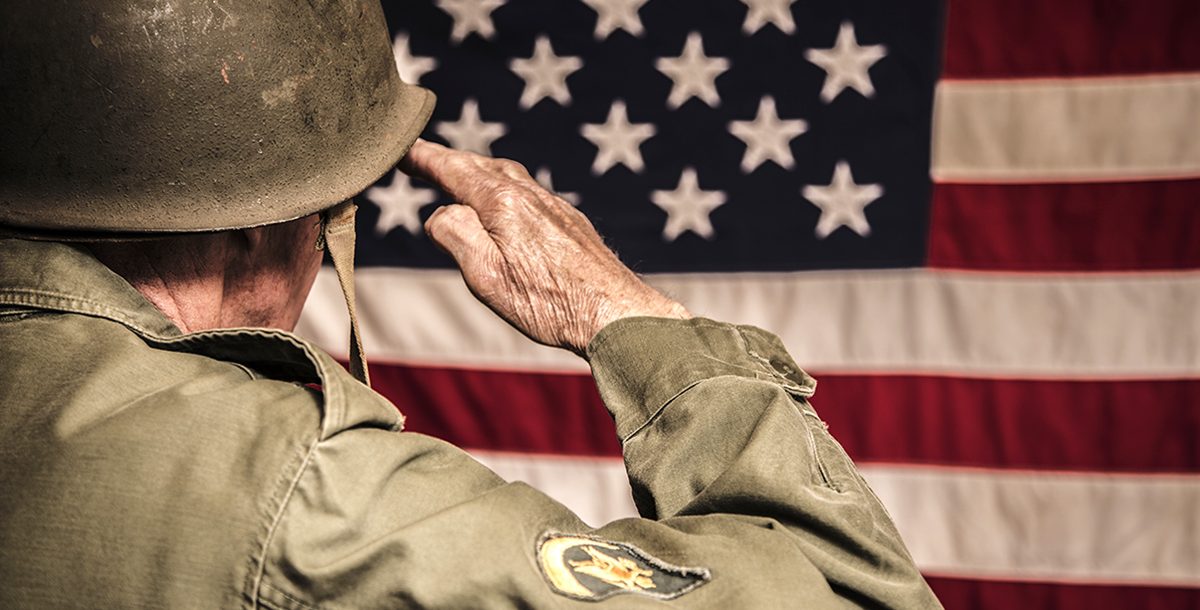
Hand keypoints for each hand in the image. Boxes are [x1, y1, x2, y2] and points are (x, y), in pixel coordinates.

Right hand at [399, 139, 689, 355]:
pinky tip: (506, 208)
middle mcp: (530, 194)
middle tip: (422, 160)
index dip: (423, 157)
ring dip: (479, 173)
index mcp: (502, 202)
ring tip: (459, 179)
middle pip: (481, 166)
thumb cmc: (549, 303)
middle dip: (449, 162)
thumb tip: (440, 211)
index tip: (401, 148)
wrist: (615, 314)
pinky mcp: (570, 222)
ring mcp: (554, 206)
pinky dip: (505, 189)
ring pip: (508, 176)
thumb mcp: (484, 275)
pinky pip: (529, 192)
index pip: (453, 168)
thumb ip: (454, 233)